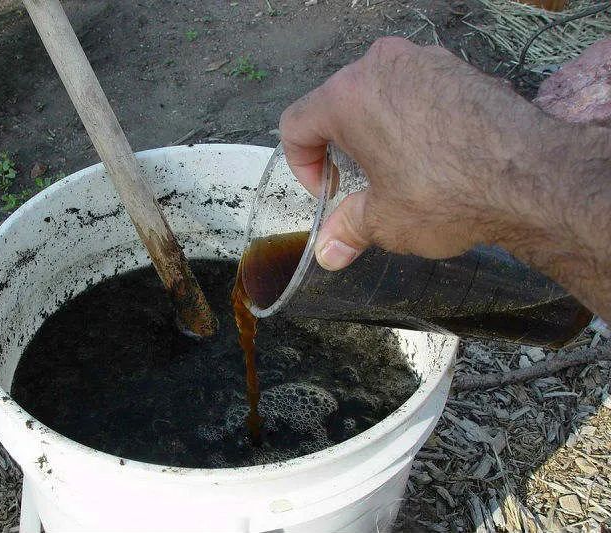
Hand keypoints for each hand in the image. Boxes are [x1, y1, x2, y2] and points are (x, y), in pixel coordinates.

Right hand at [280, 37, 547, 269]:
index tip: (328, 191)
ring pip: (379, 93)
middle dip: (341, 146)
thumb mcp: (386, 220)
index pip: (297, 123)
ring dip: (378, 130)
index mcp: (348, 96)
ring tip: (401, 170)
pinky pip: (417, 90)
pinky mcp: (458, 67)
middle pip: (337, 104)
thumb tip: (329, 251)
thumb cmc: (448, 192)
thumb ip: (348, 229)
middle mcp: (381, 66)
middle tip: (361, 183)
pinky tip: (436, 154)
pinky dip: (413, 119)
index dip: (303, 165)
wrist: (532, 175)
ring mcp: (423, 61)